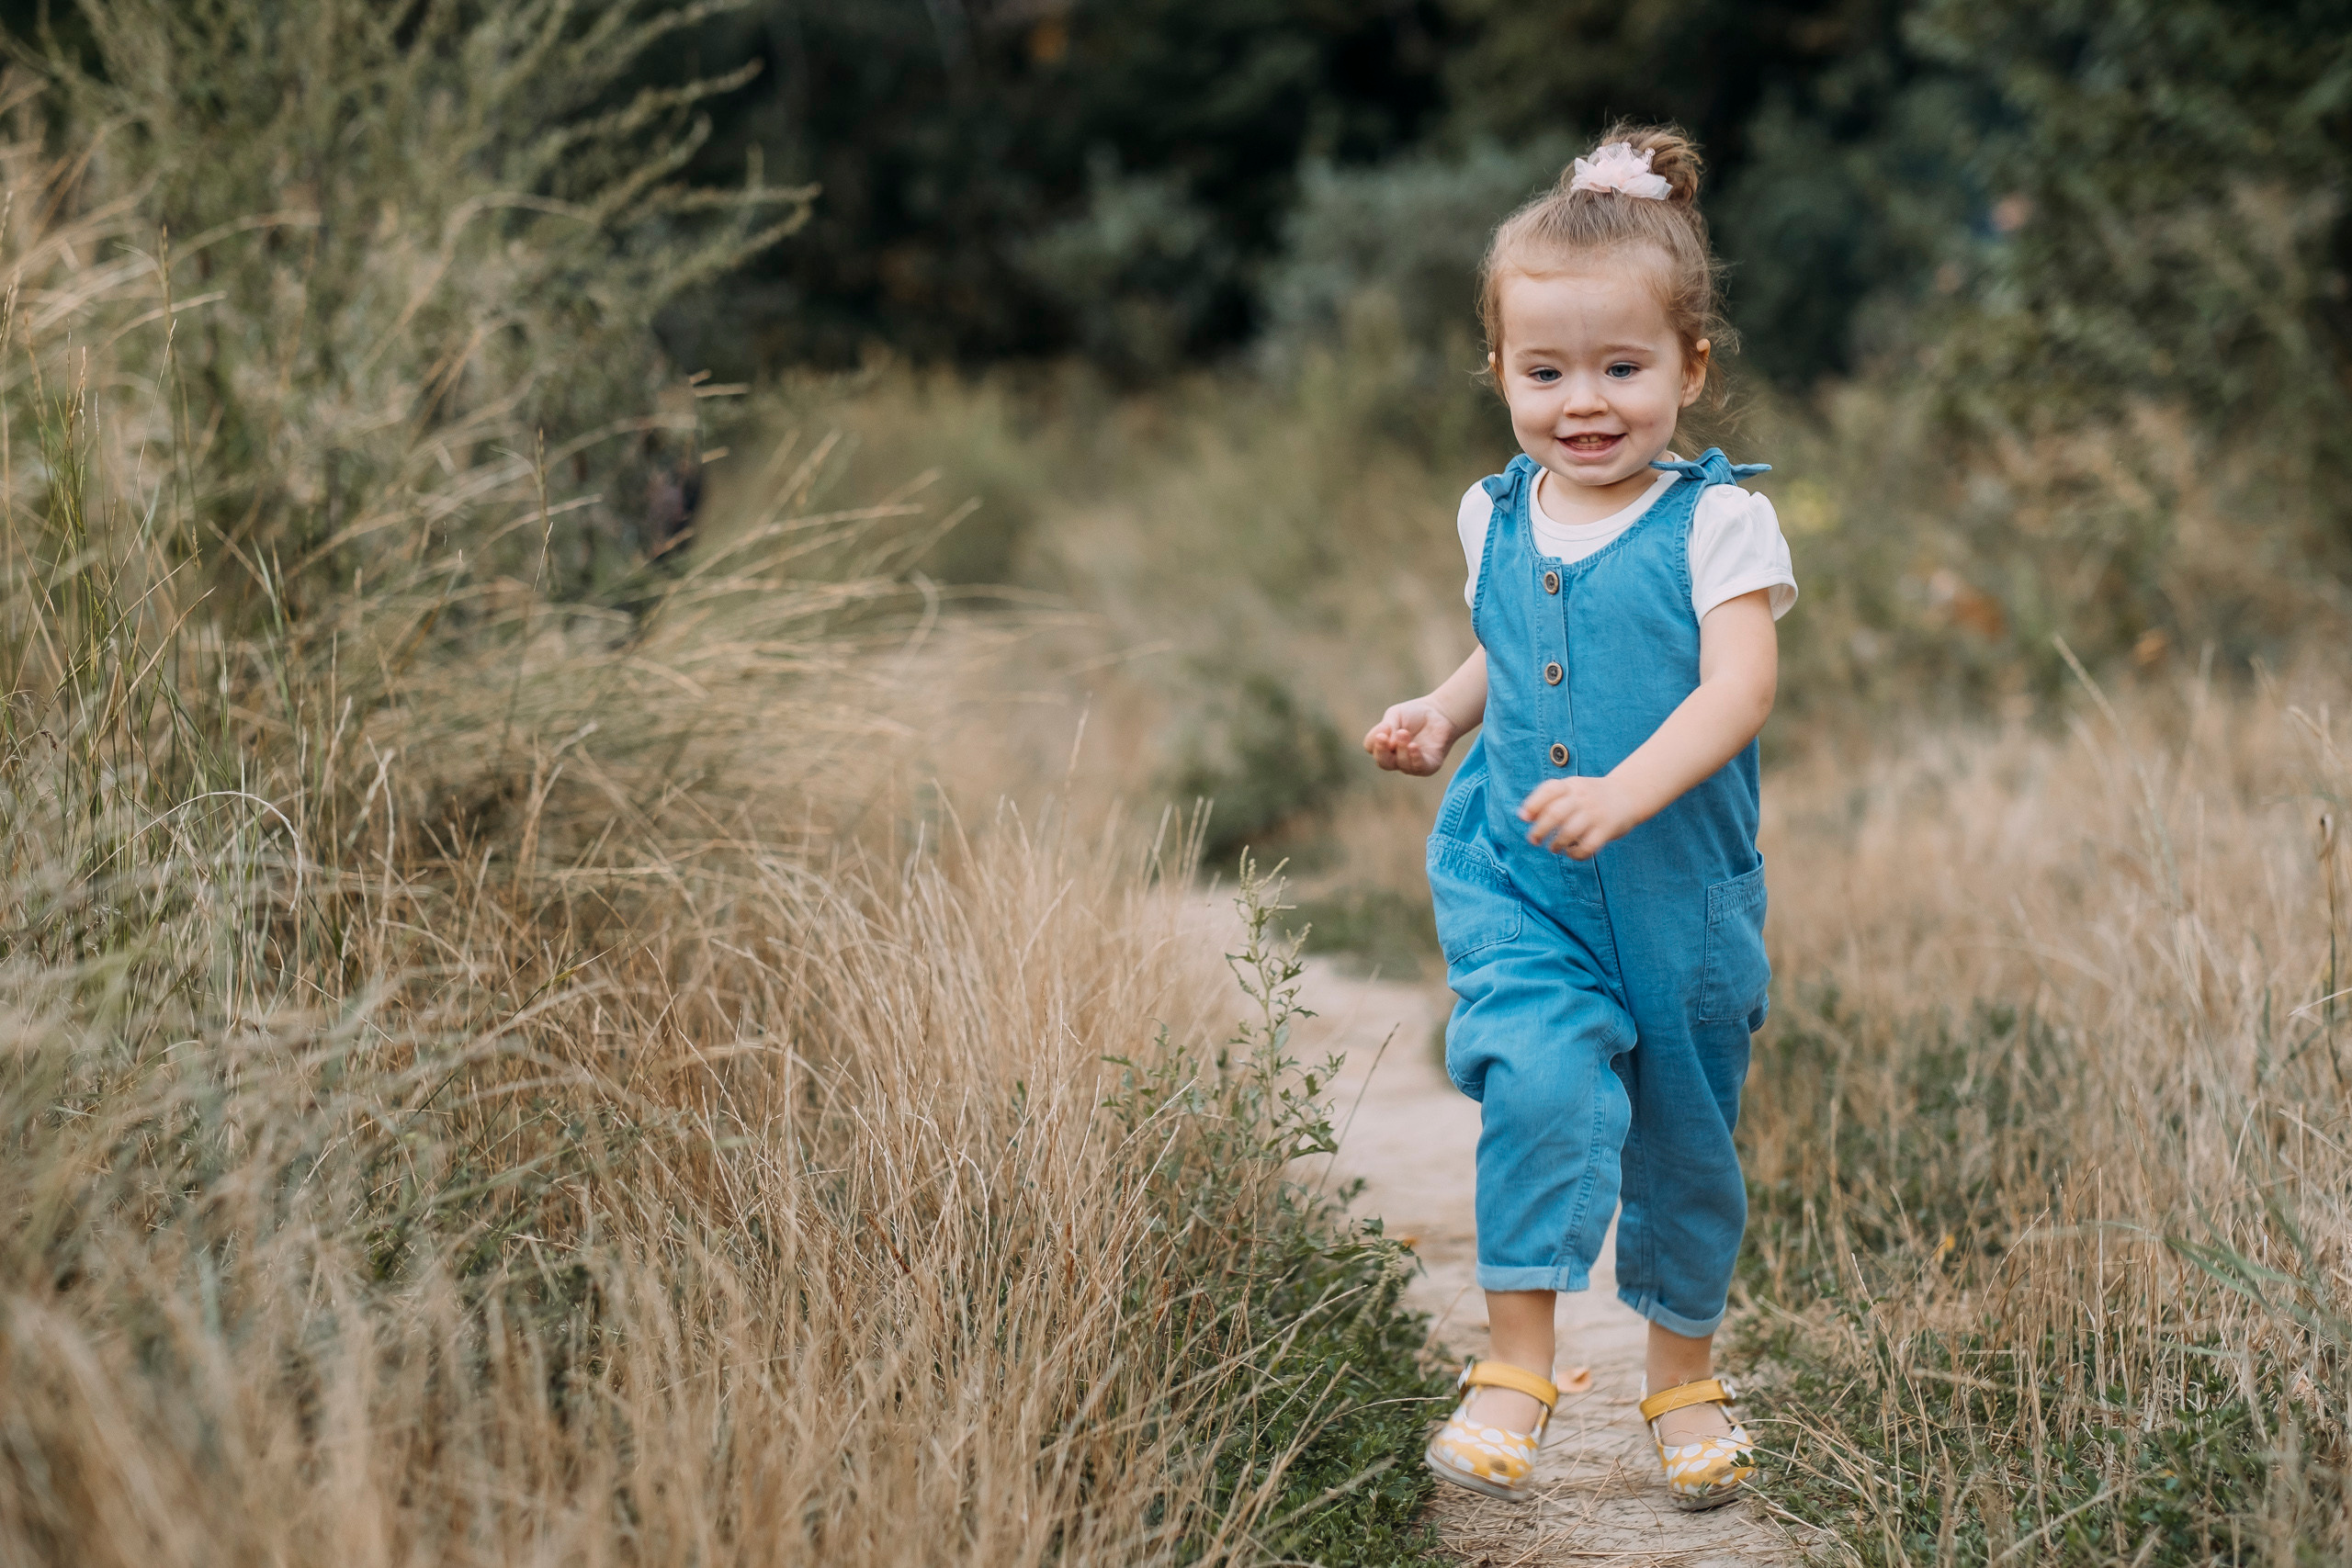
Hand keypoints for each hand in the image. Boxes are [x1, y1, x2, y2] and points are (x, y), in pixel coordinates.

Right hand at [1364, 698, 1458, 775]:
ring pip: (1400, 764)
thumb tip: (1389, 744)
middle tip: (1384, 737)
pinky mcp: (1429, 766)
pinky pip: (1419, 768)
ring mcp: (1412, 764)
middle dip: (1382, 751)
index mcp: (1385, 745)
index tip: (1384, 727)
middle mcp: (1396, 758)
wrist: (1440, 712)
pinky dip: (1414, 758)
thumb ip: (1388, 727)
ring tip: (1404, 733)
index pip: (1371, 748)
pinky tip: (1413, 746)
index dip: (1374, 740)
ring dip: (1401, 749)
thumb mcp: (1396, 715)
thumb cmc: (1415, 714)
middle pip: (1383, 762)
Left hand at [1518, 775, 1639, 858]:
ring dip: (1556, 843)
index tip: (1524, 818)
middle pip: (1555, 813)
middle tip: (1534, 840)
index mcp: (1571, 785)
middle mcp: (1583, 798)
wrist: (1628, 794)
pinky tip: (1571, 852)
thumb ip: (1549, 799)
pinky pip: (1588, 846)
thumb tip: (1522, 816)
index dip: (1533, 804)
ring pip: (1570, 832)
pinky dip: (1575, 854)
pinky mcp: (1607, 830)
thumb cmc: (1590, 796)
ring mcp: (1595, 814)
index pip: (1549, 790)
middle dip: (1539, 830)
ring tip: (1553, 847)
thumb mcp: (1572, 788)